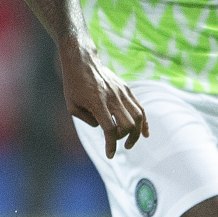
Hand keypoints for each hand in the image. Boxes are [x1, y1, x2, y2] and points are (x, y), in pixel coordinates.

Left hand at [59, 37, 149, 156]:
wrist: (82, 61)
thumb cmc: (73, 84)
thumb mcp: (72, 106)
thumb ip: (87, 120)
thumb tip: (102, 127)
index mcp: (97, 102)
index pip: (109, 129)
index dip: (111, 145)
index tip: (110, 155)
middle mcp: (112, 97)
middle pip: (127, 124)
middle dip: (124, 139)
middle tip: (118, 144)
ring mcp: (122, 92)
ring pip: (138, 117)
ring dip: (136, 133)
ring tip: (130, 143)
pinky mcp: (126, 89)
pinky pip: (140, 107)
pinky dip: (144, 122)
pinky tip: (145, 134)